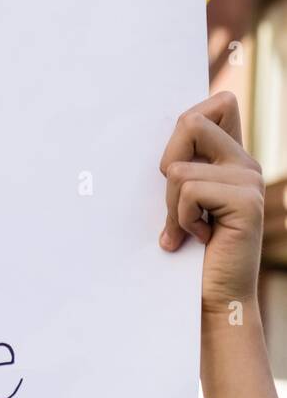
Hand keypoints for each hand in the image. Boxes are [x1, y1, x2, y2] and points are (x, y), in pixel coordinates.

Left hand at [158, 92, 264, 314]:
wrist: (212, 294)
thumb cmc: (188, 247)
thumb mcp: (179, 198)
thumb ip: (180, 164)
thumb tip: (147, 123)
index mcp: (231, 156)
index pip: (221, 103)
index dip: (188, 119)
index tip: (177, 159)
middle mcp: (246, 163)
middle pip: (189, 122)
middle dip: (167, 164)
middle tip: (179, 201)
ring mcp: (250, 180)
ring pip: (178, 168)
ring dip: (171, 205)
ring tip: (190, 227)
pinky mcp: (247, 201)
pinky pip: (187, 191)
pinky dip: (181, 218)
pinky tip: (201, 236)